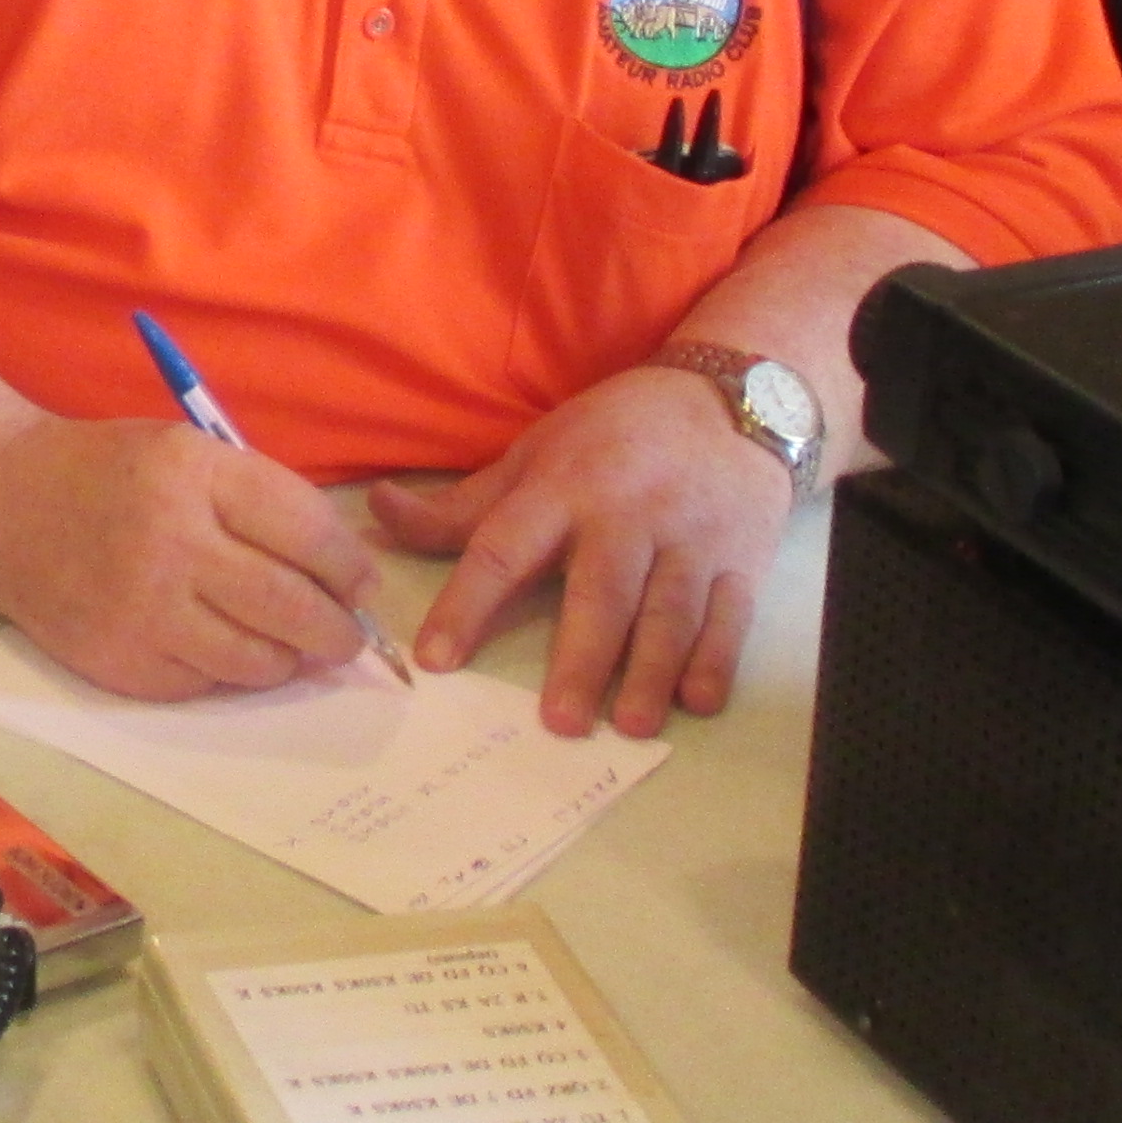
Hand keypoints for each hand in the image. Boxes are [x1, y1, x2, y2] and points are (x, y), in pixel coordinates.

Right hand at [0, 418, 374, 699]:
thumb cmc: (111, 474)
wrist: (1, 505)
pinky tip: (221, 647)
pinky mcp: (118, 661)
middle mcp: (168, 542)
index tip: (360, 583)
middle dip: (336, 630)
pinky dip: (228, 673)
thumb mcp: (187, 451)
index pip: (307, 532)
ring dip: (288, 659)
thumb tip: (343, 574)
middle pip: (290, 606)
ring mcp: (140, 610)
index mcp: (193, 474)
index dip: (349, 567)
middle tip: (345, 635)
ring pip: (255, 661)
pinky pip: (204, 685)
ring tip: (290, 646)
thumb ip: (261, 501)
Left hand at [370, 368, 790, 739]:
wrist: (725, 396)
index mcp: (563, 488)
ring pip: (670, 611)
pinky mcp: (743, 557)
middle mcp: (627, 515)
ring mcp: (691, 538)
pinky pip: (730, 614)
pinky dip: (717, 659)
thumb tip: (379, 510)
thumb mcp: (534, 455)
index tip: (437, 660)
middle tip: (559, 721)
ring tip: (631, 725)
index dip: (466, 603)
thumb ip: (462, 506)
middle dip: (581, 657)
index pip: (504, 548)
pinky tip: (696, 700)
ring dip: (651, 671)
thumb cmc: (612, 435)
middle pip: (601, 591)